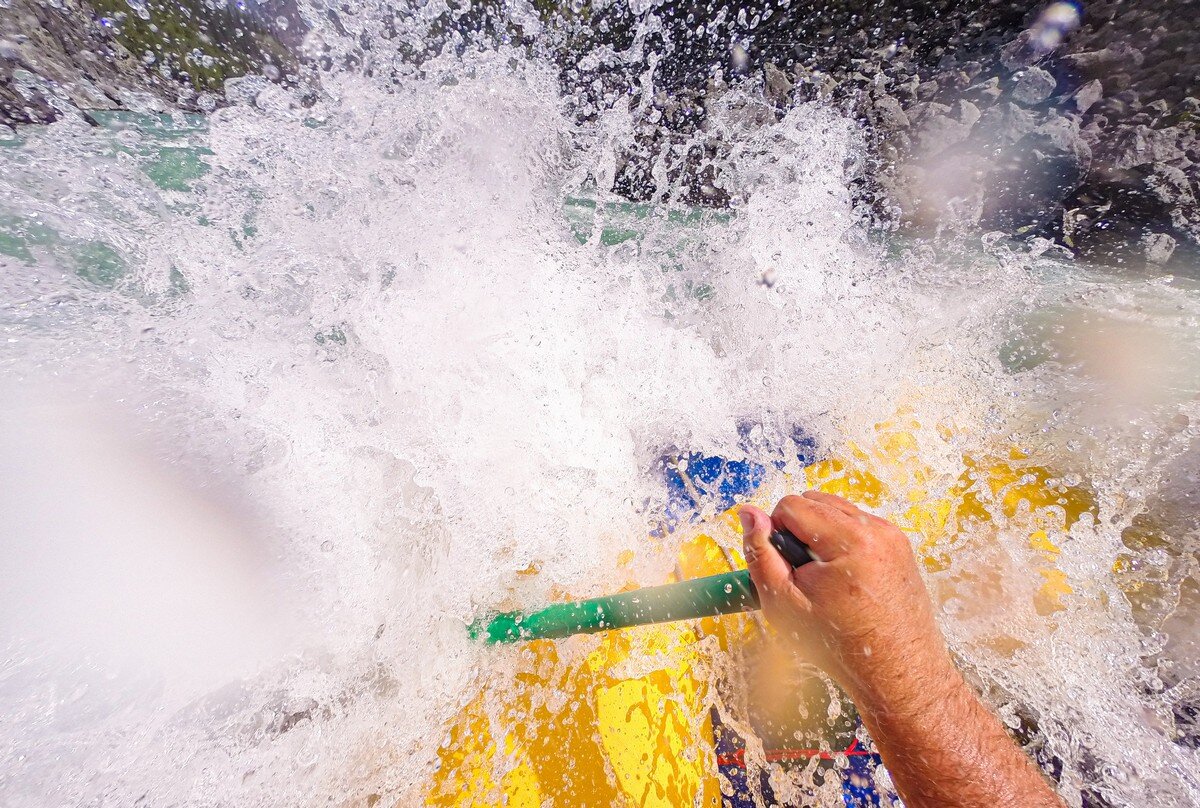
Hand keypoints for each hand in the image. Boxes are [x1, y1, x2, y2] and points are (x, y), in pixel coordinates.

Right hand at [739, 492, 957, 709]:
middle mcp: (878, 531)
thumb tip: (747, 512)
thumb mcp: (783, 602)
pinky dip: (843, 544)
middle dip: (800, 531)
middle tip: (805, 576)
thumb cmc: (840, 645)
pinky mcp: (900, 546)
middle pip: (815, 501)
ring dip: (820, 535)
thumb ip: (760, 553)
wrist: (896, 673)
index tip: (788, 569)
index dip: (777, 534)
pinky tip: (844, 581)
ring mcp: (893, 536)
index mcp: (851, 540)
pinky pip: (858, 526)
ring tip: (825, 580)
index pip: (793, 505)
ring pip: (836, 511)